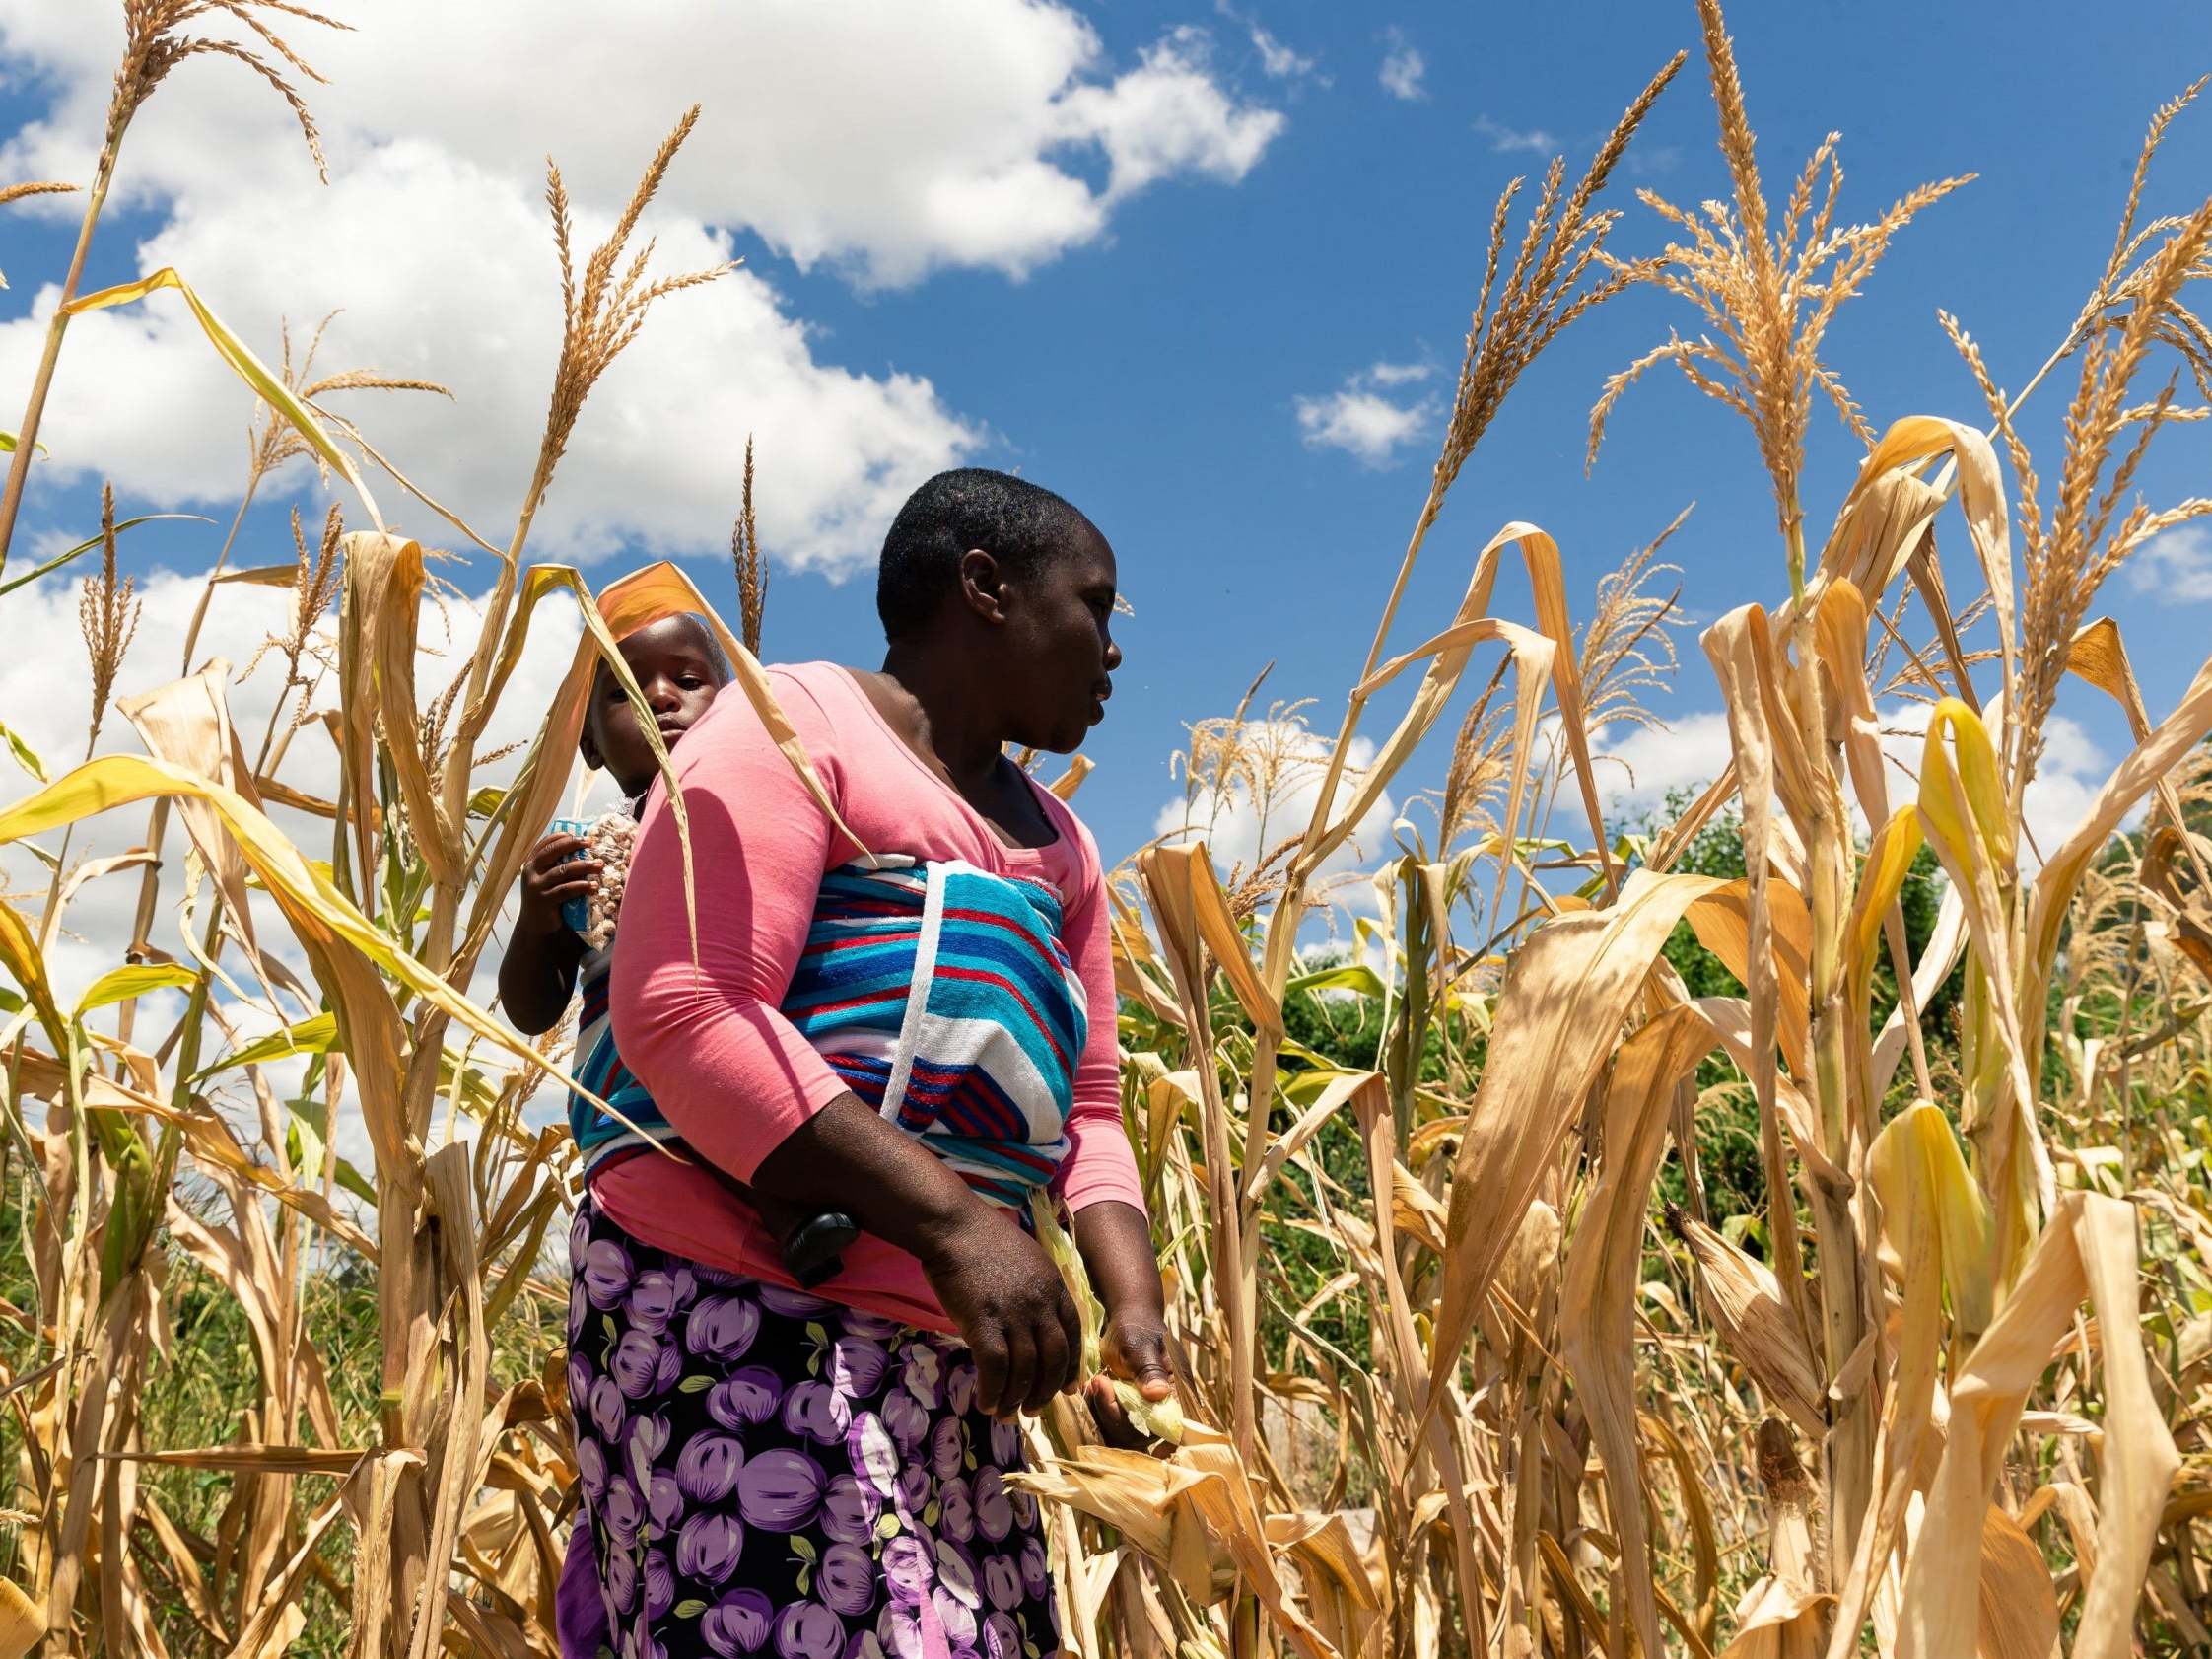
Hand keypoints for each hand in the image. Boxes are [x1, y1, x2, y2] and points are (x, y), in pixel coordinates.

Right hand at [516, 833, 596, 936]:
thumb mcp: (549, 878)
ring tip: (600, 865)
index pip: (545, 843)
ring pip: (562, 870)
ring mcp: (536, 887)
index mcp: (531, 863)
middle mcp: (530, 872)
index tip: (581, 835)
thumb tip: (585, 848)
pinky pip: (565, 890)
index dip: (562, 836)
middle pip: (552, 852)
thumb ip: (558, 865)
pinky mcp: (544, 901)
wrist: (537, 926)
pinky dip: (581, 886)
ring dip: (584, 866)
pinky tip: (594, 886)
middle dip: (573, 844)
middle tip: (591, 843)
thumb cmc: (549, 897)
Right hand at [917, 1212, 1082, 1420]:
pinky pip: (996, 1368)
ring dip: (1017, 1398)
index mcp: (1053, 1287)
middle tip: (1036, 1410)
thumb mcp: (1026, 1260)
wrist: (954, 1227)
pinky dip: (993, 1391)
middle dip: (1046, 1390)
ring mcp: (1014, 1314)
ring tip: (1007, 1414)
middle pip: (1053, 1358)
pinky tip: (985, 1402)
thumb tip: (1030, 1326)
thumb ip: (1034, 1293)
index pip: (1072, 1334)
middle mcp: (1040, 1304)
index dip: (1071, 1365)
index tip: (1067, 1387)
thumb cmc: (983, 1239)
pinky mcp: (985, 1323)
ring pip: (1025, 1369)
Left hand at [1086, 1303, 1175, 1449]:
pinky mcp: (1126, 1413)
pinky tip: (1093, 1388)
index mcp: (1176, 1395)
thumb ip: (1149, 1369)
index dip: (1136, 1424)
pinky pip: (1110, 1426)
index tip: (1110, 1397)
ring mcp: (1143, 1413)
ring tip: (1094, 1382)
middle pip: (1137, 1435)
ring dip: (1101, 1412)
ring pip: (1120, 1434)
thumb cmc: (1137, 1328)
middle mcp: (1162, 1410)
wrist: (1126, 1321)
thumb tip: (1158, 1394)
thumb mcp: (1141, 1345)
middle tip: (1098, 1381)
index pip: (1161, 1427)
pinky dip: (1097, 1411)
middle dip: (1111, 1412)